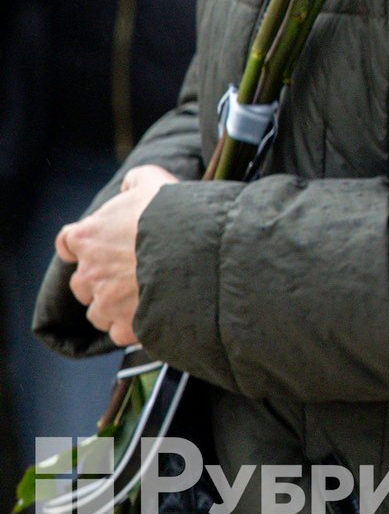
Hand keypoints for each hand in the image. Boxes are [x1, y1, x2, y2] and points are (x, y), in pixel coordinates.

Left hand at [55, 165, 178, 345]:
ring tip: (143, 297)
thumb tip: (131, 186)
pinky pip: (121, 333)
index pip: (67, 243)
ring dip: (114, 306)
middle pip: (82, 283)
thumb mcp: (154, 182)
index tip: (91, 248)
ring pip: (99, 312)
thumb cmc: (171, 216)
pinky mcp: (126, 327)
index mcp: (88, 237)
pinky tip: (153, 314)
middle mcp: (89, 273)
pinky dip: (133, 327)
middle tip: (128, 273)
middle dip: (100, 280)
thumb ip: (136, 181)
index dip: (78, 247)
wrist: (195, 252)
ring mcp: (105, 304)